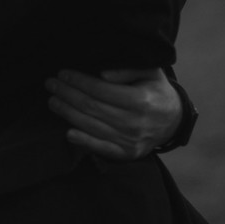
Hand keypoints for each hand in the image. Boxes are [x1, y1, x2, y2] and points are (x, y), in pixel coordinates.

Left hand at [44, 67, 182, 159]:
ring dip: (67, 113)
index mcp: (141, 100)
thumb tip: (102, 74)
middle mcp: (135, 122)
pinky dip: (83, 141)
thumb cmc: (156, 90)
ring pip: (92, 126)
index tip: (63, 73)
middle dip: (67, 94)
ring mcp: (131, 140)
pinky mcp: (127, 153)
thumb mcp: (150, 72)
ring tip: (52, 101)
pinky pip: (102, 148)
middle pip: (92, 107)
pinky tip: (67, 132)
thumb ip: (127, 70)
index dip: (79, 81)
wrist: (174, 120)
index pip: (101, 90)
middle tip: (50, 84)